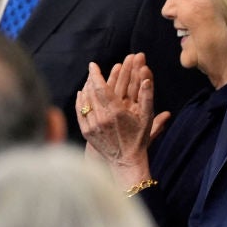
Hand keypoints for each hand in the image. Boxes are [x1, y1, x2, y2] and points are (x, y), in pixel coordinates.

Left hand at [76, 54, 169, 186]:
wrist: (126, 161)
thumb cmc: (139, 139)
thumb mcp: (146, 118)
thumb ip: (147, 96)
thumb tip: (147, 78)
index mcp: (116, 112)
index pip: (101, 87)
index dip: (96, 74)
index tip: (93, 65)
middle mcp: (102, 118)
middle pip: (91, 92)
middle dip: (92, 78)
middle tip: (93, 70)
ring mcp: (92, 125)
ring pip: (85, 100)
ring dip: (86, 88)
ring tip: (89, 80)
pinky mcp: (86, 132)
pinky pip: (80, 112)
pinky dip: (80, 101)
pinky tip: (82, 94)